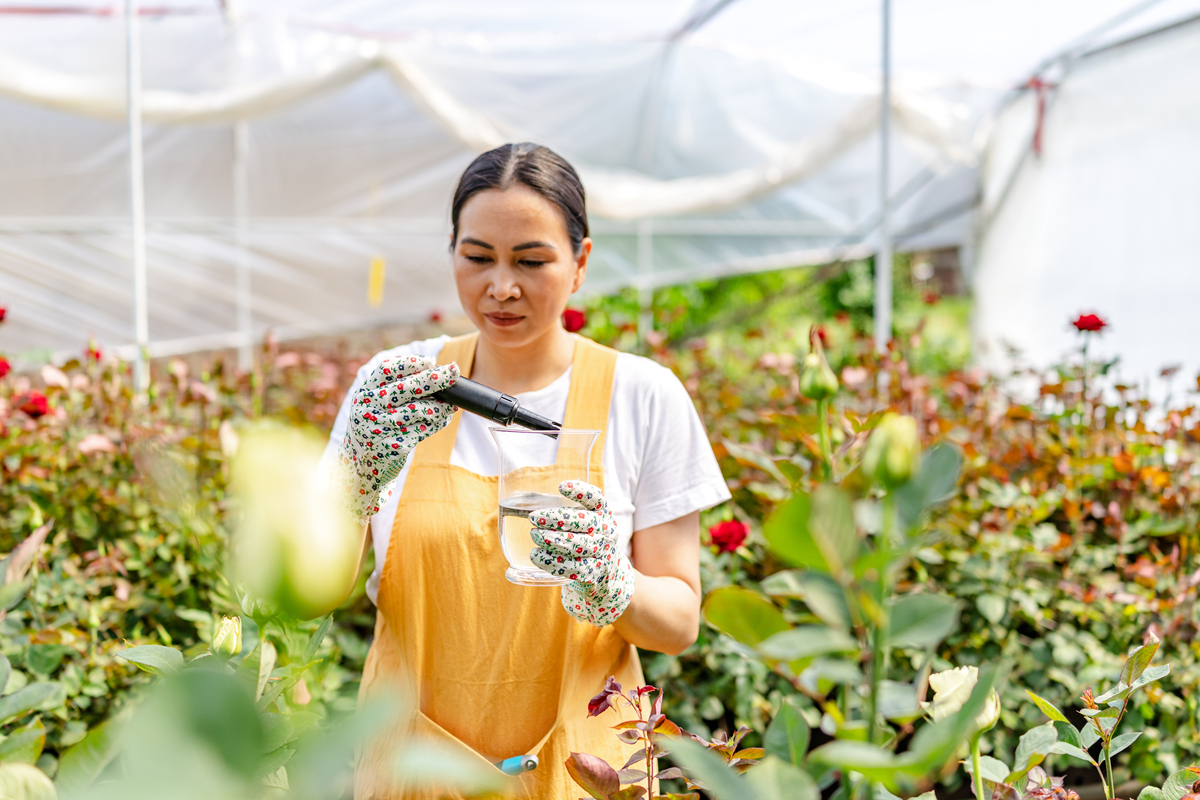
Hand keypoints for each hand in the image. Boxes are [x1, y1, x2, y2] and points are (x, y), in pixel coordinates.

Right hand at [336, 354, 458, 521]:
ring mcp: (380, 429)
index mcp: (364, 393)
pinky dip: (438, 423)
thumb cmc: (375, 426)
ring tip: (451, 405)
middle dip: (435, 379)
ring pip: (420, 410)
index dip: (411, 363)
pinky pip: (424, 430)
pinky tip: (443, 420)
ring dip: (441, 406)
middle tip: (454, 372)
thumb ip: (396, 388)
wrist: (360, 465)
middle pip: (407, 388)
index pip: (387, 369)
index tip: (431, 361)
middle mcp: (369, 409)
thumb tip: (435, 370)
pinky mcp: (394, 447)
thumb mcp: (375, 404)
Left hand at [528, 481, 634, 626]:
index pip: (597, 498)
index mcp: (604, 514)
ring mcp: (603, 554)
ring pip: (579, 545)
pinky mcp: (594, 574)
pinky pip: (573, 568)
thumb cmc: (587, 541)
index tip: (561, 487)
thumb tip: (523, 502)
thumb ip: (565, 514)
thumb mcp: (585, 524)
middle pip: (585, 522)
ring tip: (534, 535)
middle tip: (533, 517)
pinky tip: (536, 555)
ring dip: (554, 540)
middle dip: (558, 518)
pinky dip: (552, 561)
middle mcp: (607, 532)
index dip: (580, 491)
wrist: (606, 575)